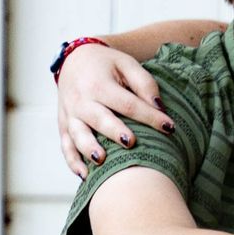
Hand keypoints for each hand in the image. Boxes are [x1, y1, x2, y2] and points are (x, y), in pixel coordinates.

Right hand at [58, 42, 171, 173]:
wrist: (75, 59)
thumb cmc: (107, 65)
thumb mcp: (127, 64)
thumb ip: (144, 83)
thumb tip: (159, 107)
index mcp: (98, 83)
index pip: (127, 103)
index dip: (149, 116)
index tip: (170, 128)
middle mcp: (81, 100)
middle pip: (99, 119)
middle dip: (114, 131)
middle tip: (131, 142)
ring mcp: (70, 114)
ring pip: (77, 134)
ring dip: (88, 148)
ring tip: (101, 160)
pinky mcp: (63, 125)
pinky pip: (66, 145)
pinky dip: (73, 161)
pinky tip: (85, 175)